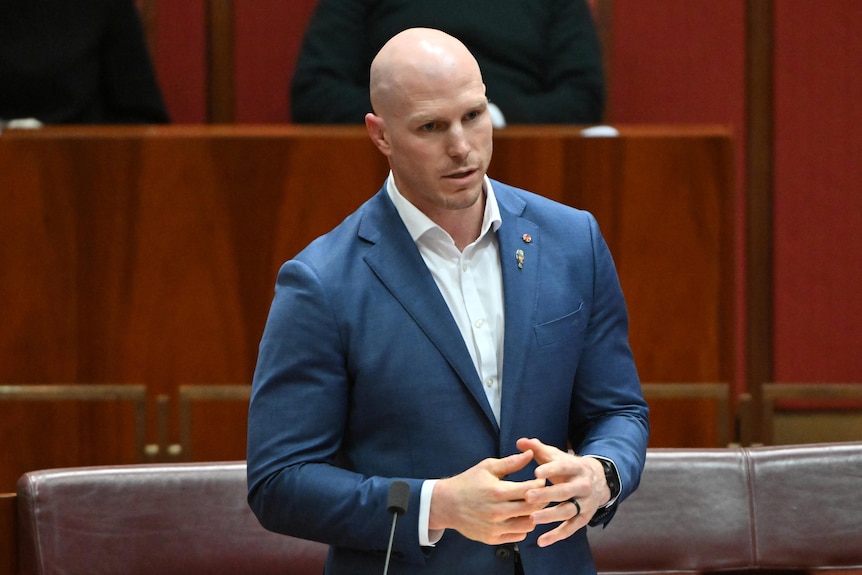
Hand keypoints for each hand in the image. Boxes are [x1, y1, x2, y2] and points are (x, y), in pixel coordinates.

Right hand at [429, 449, 547, 544]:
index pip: (529, 489)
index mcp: (497, 491)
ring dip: (534, 515)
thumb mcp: (487, 467)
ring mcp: (495, 527)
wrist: (446, 504)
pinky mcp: (493, 538)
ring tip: (531, 505)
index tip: (541, 480)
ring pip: (528, 524)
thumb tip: (530, 454)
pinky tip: (520, 516)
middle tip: (542, 493)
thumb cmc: (468, 482)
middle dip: (541, 499)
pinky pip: (518, 535)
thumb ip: (511, 462)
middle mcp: (497, 512)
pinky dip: (523, 526)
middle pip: (532, 508)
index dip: (540, 484)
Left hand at [516, 437, 609, 546]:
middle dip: (547, 495)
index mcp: (576, 467)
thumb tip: (520, 441)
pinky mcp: (584, 518)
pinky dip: (557, 535)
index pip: (564, 468)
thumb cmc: (568, 467)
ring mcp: (585, 503)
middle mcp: (583, 485)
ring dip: (550, 516)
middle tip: (528, 497)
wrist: (598, 480)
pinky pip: (571, 528)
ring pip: (568, 511)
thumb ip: (538, 449)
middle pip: (565, 491)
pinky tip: (541, 541)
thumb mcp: (557, 456)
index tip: (535, 473)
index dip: (551, 470)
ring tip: (532, 519)